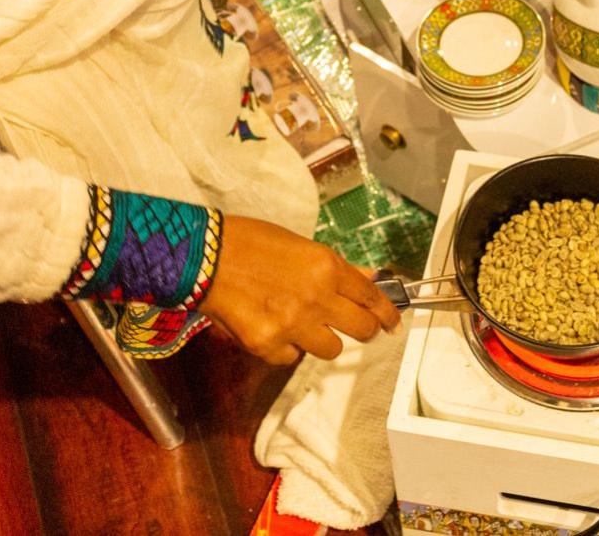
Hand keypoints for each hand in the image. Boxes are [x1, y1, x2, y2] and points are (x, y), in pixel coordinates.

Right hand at [201, 217, 400, 365]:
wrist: (206, 256)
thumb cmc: (251, 241)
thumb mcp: (301, 245)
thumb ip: (336, 268)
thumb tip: (366, 278)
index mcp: (326, 267)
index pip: (371, 296)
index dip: (386, 312)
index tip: (391, 321)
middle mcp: (316, 298)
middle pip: (361, 330)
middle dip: (364, 330)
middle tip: (358, 327)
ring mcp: (293, 325)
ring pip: (331, 350)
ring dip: (323, 340)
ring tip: (304, 324)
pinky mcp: (268, 346)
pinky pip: (292, 357)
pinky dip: (287, 347)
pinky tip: (273, 327)